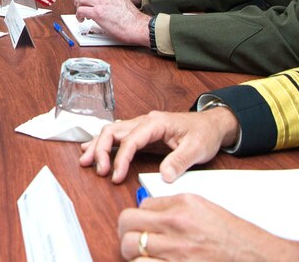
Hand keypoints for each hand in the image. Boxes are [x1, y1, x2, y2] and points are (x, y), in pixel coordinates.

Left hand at [73, 0, 150, 45]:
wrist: (137, 26)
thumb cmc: (131, 18)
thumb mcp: (121, 0)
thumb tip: (100, 3)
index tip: (87, 1)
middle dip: (82, 1)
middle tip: (83, 8)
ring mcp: (101, 2)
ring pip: (81, 0)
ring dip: (80, 7)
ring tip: (82, 14)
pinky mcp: (97, 12)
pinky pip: (81, 10)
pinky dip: (79, 16)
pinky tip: (82, 19)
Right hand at [79, 108, 239, 183]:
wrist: (212, 125)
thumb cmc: (204, 133)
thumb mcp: (197, 148)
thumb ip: (180, 161)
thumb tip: (164, 175)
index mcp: (156, 123)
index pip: (130, 139)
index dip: (120, 158)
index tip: (115, 175)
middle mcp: (145, 121)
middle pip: (113, 131)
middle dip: (101, 149)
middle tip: (98, 169)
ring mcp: (142, 127)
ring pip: (112, 132)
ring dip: (98, 146)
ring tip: (86, 161)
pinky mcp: (142, 135)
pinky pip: (118, 137)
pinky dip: (104, 144)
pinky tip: (92, 150)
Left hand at [118, 194, 298, 261]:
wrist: (257, 258)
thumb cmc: (235, 237)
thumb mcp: (205, 209)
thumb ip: (175, 207)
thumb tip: (148, 210)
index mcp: (183, 206)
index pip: (141, 205)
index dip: (139, 216)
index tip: (143, 224)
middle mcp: (176, 225)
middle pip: (127, 224)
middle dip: (127, 232)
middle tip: (133, 239)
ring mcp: (175, 251)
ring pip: (131, 248)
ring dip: (132, 253)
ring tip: (141, 255)